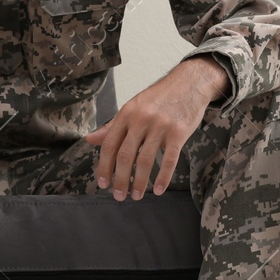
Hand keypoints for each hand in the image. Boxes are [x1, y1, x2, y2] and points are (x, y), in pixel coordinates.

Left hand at [84, 58, 227, 199]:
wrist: (190, 83)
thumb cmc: (159, 98)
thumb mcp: (133, 108)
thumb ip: (113, 126)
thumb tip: (89, 140)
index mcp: (126, 113)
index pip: (110, 144)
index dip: (104, 166)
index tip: (103, 184)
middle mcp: (141, 119)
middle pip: (125, 155)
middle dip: (120, 180)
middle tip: (119, 196)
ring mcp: (160, 125)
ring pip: (145, 161)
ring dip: (140, 182)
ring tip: (137, 196)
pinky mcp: (179, 132)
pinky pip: (169, 160)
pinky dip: (163, 178)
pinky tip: (158, 190)